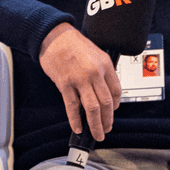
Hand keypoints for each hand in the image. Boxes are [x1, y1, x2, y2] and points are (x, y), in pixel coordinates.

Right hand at [40, 22, 120, 138]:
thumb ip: (100, 71)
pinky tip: (78, 127)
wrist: (53, 36)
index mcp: (105, 64)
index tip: (113, 111)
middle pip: (106, 102)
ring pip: (92, 108)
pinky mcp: (65, 84)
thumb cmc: (72, 42)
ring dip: (95, 124)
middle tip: (107, 128)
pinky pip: (72, 106)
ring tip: (97, 133)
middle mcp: (94, 73)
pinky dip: (75, 119)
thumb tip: (102, 90)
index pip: (116, 90)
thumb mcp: (94, 52)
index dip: (116, 104)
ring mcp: (79, 79)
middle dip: (107, 120)